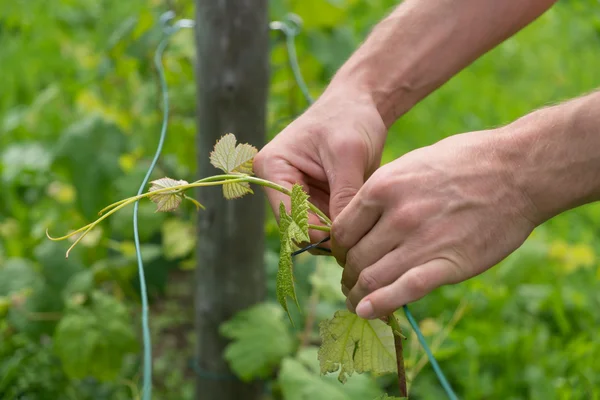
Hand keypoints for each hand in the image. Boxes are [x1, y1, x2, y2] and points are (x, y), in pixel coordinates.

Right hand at [254, 89, 386, 242]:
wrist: (361, 103)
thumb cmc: (350, 118)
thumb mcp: (348, 154)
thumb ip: (343, 194)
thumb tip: (341, 235)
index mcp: (271, 167)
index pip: (288, 216)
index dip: (317, 232)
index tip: (350, 235)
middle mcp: (277, 184)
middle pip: (298, 229)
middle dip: (328, 236)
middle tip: (361, 234)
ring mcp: (295, 194)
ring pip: (313, 233)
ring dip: (337, 234)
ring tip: (366, 223)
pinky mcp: (313, 200)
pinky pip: (326, 227)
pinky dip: (343, 228)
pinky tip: (364, 219)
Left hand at [332, 129, 537, 318]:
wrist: (517, 171)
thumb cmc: (464, 161)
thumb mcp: (411, 163)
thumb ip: (383, 192)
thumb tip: (362, 217)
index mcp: (382, 187)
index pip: (341, 231)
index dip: (338, 249)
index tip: (345, 256)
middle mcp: (396, 215)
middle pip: (354, 258)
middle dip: (348, 274)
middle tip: (350, 282)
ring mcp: (421, 241)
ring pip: (372, 279)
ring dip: (358, 294)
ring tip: (357, 301)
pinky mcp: (448, 263)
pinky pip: (405, 290)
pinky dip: (381, 305)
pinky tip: (368, 312)